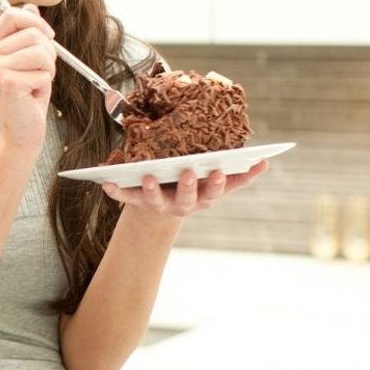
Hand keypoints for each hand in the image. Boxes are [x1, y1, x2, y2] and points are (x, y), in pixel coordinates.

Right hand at [0, 3, 56, 151]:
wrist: (22, 131)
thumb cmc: (28, 95)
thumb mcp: (30, 59)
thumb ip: (28, 33)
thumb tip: (31, 6)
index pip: (12, 15)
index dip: (36, 22)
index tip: (46, 37)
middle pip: (33, 32)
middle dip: (49, 51)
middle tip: (42, 70)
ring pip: (40, 50)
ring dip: (49, 67)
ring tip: (37, 81)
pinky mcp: (7, 82)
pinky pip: (43, 70)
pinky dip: (46, 83)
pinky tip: (32, 94)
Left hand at [101, 160, 269, 223]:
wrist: (159, 209)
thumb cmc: (192, 185)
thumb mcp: (214, 179)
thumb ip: (240, 172)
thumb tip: (265, 160)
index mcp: (204, 195)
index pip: (217, 191)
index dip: (220, 183)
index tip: (222, 170)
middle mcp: (183, 204)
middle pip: (188, 198)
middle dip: (189, 185)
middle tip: (189, 171)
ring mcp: (159, 204)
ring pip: (156, 199)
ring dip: (152, 189)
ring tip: (148, 175)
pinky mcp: (136, 202)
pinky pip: (124, 197)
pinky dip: (115, 190)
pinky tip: (104, 180)